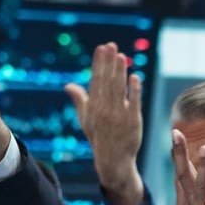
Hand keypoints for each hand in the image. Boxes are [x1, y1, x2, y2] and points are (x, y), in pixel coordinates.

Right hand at [65, 43, 144, 204]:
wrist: (112, 159)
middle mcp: (105, 109)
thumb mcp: (86, 119)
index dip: (99, 63)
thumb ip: (80, 100)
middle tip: (112, 45)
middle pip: (107, 82)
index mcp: (93, 106)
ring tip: (122, 56)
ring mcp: (119, 115)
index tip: (101, 48)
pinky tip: (135, 77)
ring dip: (120, 72)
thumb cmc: (98, 137)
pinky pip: (134, 102)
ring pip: (120, 90)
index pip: (96, 80)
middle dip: (109, 63)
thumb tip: (69, 85)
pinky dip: (135, 90)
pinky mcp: (133, 121)